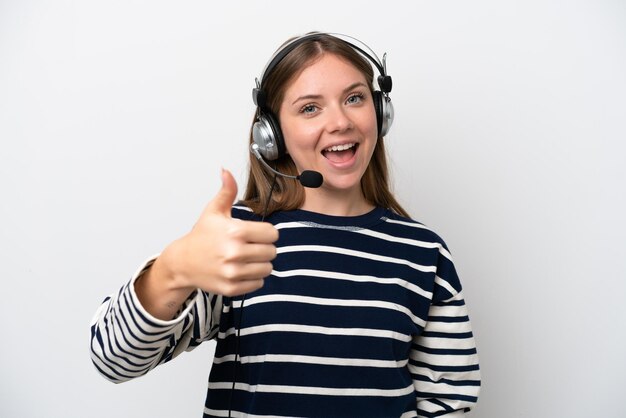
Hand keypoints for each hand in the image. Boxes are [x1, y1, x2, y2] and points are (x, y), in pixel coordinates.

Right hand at [161, 169, 277, 296]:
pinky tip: (241, 270)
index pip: (272, 234)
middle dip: (264, 248)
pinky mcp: (231, 288)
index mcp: (236, 231)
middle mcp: (235, 252)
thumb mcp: (214, 211)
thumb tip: (226, 171)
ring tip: (246, 258)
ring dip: (260, 264)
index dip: (266, 233)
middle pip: (272, 252)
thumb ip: (226, 191)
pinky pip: (258, 284)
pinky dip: (253, 278)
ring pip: (267, 269)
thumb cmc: (201, 235)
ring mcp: (233, 272)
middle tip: (250, 246)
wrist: (182, 262)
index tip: (256, 233)